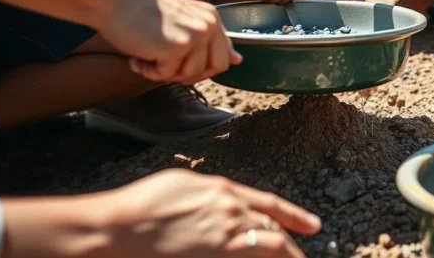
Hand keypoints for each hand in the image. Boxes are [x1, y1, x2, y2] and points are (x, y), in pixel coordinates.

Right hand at [101, 169, 319, 257]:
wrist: (118, 228)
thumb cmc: (143, 204)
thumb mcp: (185, 183)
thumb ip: (214, 193)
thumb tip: (226, 198)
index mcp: (226, 193)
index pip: (272, 206)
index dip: (296, 217)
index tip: (314, 227)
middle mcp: (232, 216)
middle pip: (274, 234)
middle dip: (290, 248)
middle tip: (301, 256)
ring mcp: (226, 242)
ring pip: (268, 248)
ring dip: (282, 255)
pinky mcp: (216, 255)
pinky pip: (247, 256)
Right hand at [102, 0, 240, 84]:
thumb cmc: (140, 10)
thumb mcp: (183, 22)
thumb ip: (210, 40)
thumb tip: (238, 61)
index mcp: (212, 17)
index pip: (223, 57)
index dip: (199, 68)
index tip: (175, 62)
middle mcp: (209, 24)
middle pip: (213, 69)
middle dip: (187, 74)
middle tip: (161, 64)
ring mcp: (196, 34)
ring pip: (190, 75)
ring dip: (164, 73)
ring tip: (144, 56)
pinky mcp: (177, 45)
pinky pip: (166, 75)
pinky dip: (148, 72)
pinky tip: (136, 57)